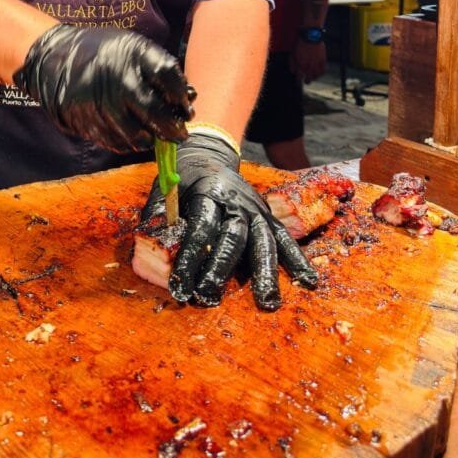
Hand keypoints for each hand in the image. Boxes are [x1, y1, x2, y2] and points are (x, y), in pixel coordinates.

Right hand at [14, 24, 194, 152]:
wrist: (53, 55)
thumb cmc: (101, 52)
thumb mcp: (130, 47)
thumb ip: (156, 69)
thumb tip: (188, 98)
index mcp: (133, 52)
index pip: (168, 75)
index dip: (180, 95)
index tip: (185, 106)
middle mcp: (117, 76)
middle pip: (153, 110)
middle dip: (171, 127)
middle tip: (180, 134)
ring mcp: (99, 99)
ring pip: (133, 133)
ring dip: (148, 140)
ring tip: (153, 138)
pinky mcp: (84, 118)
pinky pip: (113, 140)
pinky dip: (126, 144)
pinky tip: (131, 138)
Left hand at [142, 131, 317, 309]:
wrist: (208, 155)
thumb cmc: (183, 179)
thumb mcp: (165, 189)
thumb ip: (158, 216)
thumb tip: (149, 245)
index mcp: (209, 192)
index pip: (201, 227)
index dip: (190, 257)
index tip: (180, 285)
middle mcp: (237, 201)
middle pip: (233, 237)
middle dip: (221, 269)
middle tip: (209, 296)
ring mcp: (257, 209)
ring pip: (264, 240)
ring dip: (266, 272)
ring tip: (267, 302)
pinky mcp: (269, 216)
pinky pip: (285, 238)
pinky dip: (297, 259)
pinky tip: (308, 281)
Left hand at [291, 38, 326, 83]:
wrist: (310, 35)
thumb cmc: (300, 43)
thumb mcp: (292, 53)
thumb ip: (292, 64)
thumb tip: (293, 72)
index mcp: (300, 65)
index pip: (299, 78)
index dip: (298, 82)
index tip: (298, 84)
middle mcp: (309, 66)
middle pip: (309, 79)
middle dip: (307, 81)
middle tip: (307, 82)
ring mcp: (316, 63)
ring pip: (317, 75)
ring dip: (315, 78)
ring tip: (313, 78)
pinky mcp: (323, 59)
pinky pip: (323, 69)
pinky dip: (322, 72)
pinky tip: (320, 73)